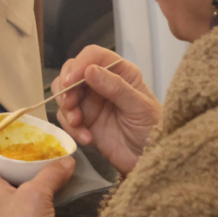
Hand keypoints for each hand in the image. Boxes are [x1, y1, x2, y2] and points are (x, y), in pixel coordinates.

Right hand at [53, 45, 159, 175]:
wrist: (151, 160)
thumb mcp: (139, 107)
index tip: (70, 82)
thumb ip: (116, 87)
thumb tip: (89, 70)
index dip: (78, 65)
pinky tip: (87, 139)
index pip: (93, 55)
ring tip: (78, 124)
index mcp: (120, 72)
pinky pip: (66, 118)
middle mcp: (102, 83)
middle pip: (72, 72)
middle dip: (66, 88)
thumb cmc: (153, 130)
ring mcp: (91, 102)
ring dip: (66, 109)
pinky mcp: (84, 122)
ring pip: (64, 94)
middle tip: (69, 105)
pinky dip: (71, 128)